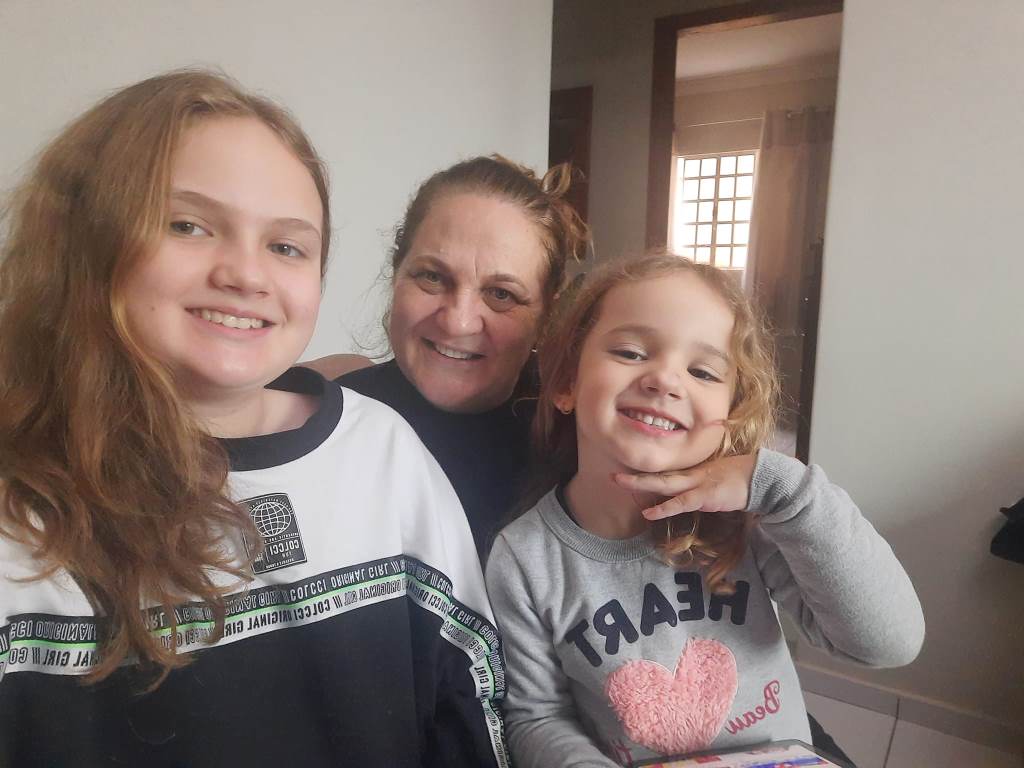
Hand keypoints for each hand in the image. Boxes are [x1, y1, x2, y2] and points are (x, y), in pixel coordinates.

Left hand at [613, 453, 757, 520]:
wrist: (762, 477)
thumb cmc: (742, 478)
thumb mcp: (717, 479)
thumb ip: (702, 485)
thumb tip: (691, 495)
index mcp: (694, 472)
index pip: (666, 474)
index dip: (647, 476)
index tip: (628, 476)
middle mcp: (692, 475)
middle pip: (659, 475)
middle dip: (635, 477)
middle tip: (613, 476)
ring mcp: (697, 483)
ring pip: (663, 483)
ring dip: (640, 483)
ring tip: (620, 482)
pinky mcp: (705, 495)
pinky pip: (681, 502)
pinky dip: (665, 507)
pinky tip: (649, 513)